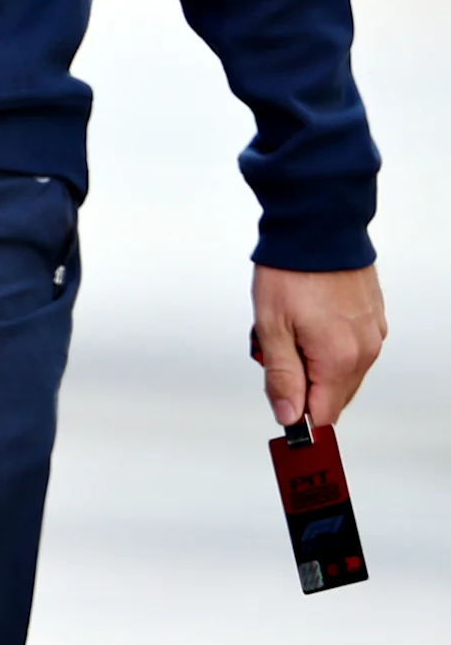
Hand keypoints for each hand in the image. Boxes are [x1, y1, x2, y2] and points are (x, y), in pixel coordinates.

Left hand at [251, 263, 384, 428]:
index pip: (324, 414)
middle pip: (333, 396)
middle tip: (275, 353)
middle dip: (302, 385)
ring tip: (289, 329)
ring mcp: (372, 335)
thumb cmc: (292, 270)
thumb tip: (288, 414)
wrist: (318, 227)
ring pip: (341, 372)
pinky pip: (350, 349)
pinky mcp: (373, 320)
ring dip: (313, 363)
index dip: (299, 416)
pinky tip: (307, 320)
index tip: (280, 409)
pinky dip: (327, 345)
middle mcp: (364, 351)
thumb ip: (281, 375)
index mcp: (338, 359)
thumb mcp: (272, 326)